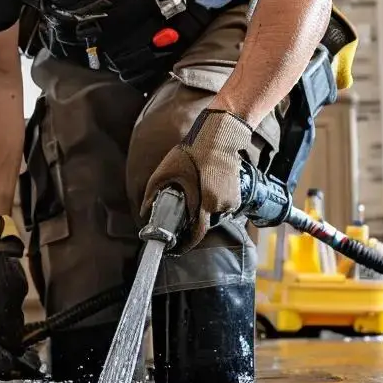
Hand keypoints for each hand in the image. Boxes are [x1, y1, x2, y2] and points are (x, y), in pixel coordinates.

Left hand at [142, 108, 252, 250]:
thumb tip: (143, 211)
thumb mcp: (167, 170)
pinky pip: (224, 207)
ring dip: (205, 211)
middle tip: (183, 213)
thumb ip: (154, 192)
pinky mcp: (238, 194)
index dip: (186, 243)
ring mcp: (232, 200)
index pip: (197, 233)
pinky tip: (208, 189)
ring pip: (215, 215)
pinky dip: (215, 204)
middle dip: (194, 222)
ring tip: (197, 194)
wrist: (220, 135)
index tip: (177, 247)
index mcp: (206, 201)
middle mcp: (222, 204)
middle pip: (206, 224)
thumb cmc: (194, 150)